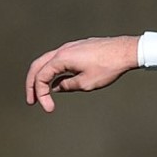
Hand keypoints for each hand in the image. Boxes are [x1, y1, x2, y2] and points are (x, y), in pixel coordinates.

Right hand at [25, 36, 141, 110]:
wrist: (125, 51)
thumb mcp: (86, 83)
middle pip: (37, 66)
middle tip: (31, 101)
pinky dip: (53, 72)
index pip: (41, 77)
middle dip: (32, 85)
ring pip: (47, 62)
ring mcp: (69, 48)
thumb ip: (68, 86)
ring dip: (42, 78)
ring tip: (41, 94)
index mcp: (61, 58)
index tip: (48, 108)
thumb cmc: (108, 66)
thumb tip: (57, 88)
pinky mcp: (77, 49)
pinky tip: (57, 84)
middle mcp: (62, 50)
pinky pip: (58, 60)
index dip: (40, 94)